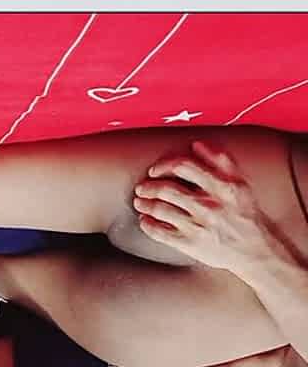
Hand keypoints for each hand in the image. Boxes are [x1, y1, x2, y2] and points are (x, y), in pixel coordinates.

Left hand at [132, 141, 287, 273]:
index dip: (163, 165)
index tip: (154, 170)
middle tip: (141, 188)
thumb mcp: (240, 184)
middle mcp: (209, 206)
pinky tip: (144, 221)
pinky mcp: (191, 245)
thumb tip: (196, 144)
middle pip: (166, 189)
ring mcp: (198, 226)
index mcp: (221, 187)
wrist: (257, 252)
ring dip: (144, 204)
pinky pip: (161, 232)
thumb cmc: (246, 215)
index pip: (183, 166)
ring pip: (160, 210)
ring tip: (139, 202)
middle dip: (148, 187)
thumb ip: (220, 160)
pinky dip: (148, 225)